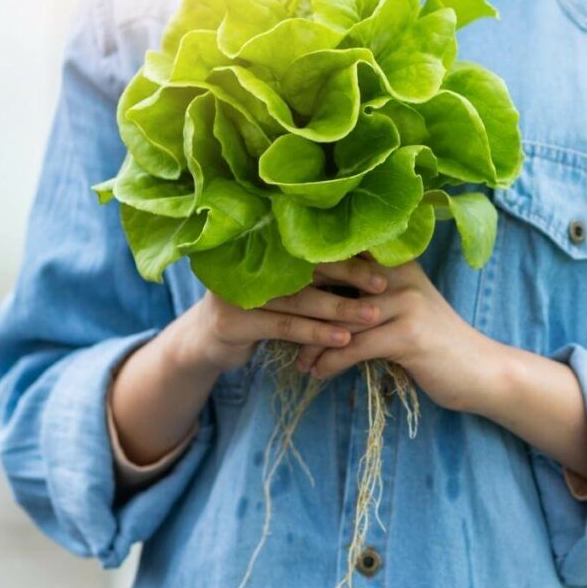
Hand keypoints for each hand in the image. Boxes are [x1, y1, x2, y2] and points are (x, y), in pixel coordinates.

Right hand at [177, 257, 388, 372]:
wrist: (204, 343)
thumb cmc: (257, 312)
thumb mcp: (281, 290)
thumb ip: (311, 276)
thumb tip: (367, 263)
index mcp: (264, 248)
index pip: (311, 244)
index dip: (346, 250)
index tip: (380, 257)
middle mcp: (249, 263)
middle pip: (307, 267)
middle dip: (349, 275)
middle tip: (382, 283)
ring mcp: (238, 291)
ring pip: (300, 299)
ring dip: (339, 308)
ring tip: (371, 315)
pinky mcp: (234, 322)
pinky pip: (285, 326)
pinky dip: (316, 333)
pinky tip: (342, 339)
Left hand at [295, 260, 508, 413]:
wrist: (481, 371)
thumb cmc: (437, 343)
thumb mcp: (407, 308)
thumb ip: (374, 294)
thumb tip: (326, 294)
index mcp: (398, 262)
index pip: (344, 254)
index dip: (309, 267)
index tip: (278, 286)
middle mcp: (400, 276)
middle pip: (336, 280)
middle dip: (301, 302)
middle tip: (273, 321)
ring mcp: (405, 304)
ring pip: (341, 320)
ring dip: (312, 343)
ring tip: (295, 360)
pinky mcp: (407, 336)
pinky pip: (354, 348)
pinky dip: (330, 363)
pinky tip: (316, 374)